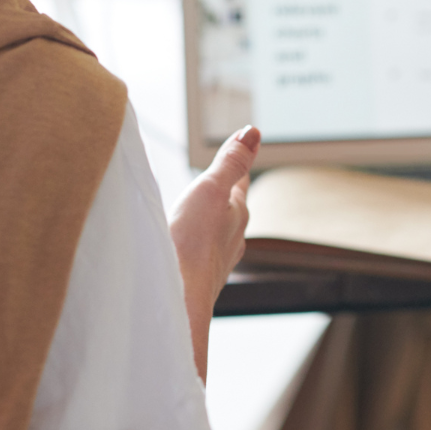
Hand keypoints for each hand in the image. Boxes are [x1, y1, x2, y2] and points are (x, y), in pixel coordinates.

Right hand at [169, 125, 259, 306]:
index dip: (239, 162)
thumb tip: (253, 133)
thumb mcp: (211, 189)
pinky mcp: (201, 278)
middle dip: (225, 193)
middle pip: (232, 208)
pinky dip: (196, 243)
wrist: (178, 296)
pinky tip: (188, 249)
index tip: (244, 145)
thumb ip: (231, 162)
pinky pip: (202, 253)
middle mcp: (233, 237)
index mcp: (238, 212)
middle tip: (222, 179)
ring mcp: (218, 260)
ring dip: (211, 221)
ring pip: (219, 233)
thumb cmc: (193, 242)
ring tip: (204, 214)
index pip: (240, 180)